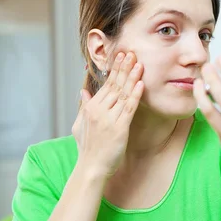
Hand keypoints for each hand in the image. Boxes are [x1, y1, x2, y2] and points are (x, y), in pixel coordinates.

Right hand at [72, 52, 143, 176]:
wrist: (91, 167)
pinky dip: (135, 95)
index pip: (105, 85)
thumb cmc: (87, 148)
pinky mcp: (119, 128)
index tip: (121, 57)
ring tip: (139, 63)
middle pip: (114, 85)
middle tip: (131, 53)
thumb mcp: (79, 125)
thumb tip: (83, 91)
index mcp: (90, 108)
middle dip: (124, 68)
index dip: (115, 70)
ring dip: (132, 77)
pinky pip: (129, 108)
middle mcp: (99, 111)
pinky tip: (141, 83)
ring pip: (123, 93)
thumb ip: (83, 107)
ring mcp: (109, 119)